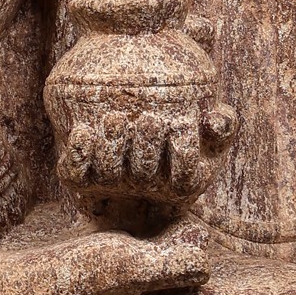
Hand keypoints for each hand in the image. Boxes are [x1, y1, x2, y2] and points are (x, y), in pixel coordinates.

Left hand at [57, 95, 235, 203]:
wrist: (126, 106)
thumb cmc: (176, 126)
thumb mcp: (207, 128)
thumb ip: (222, 125)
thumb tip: (216, 119)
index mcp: (176, 183)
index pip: (184, 183)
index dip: (183, 160)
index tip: (182, 129)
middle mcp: (143, 188)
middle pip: (144, 177)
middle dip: (147, 147)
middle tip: (149, 118)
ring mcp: (109, 184)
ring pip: (108, 174)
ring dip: (112, 146)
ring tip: (117, 117)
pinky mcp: (79, 176)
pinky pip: (73, 175)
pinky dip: (78, 154)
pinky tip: (82, 130)